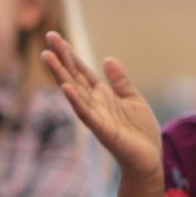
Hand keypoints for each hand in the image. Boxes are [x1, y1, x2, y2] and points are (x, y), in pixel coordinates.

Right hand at [42, 32, 161, 183]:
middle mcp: (94, 103)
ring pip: (74, 91)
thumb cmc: (140, 132)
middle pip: (73, 76)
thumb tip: (107, 59)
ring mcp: (95, 116)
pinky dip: (75, 101)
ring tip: (48, 57)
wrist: (147, 159)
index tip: (55, 37)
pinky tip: (66, 88)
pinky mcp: (102, 130)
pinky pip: (86, 114)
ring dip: (60, 74)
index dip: (69, 54)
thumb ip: (120, 81)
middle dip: (61, 57)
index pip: (81, 70)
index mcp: (101, 94)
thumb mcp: (132, 98)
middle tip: (48, 37)